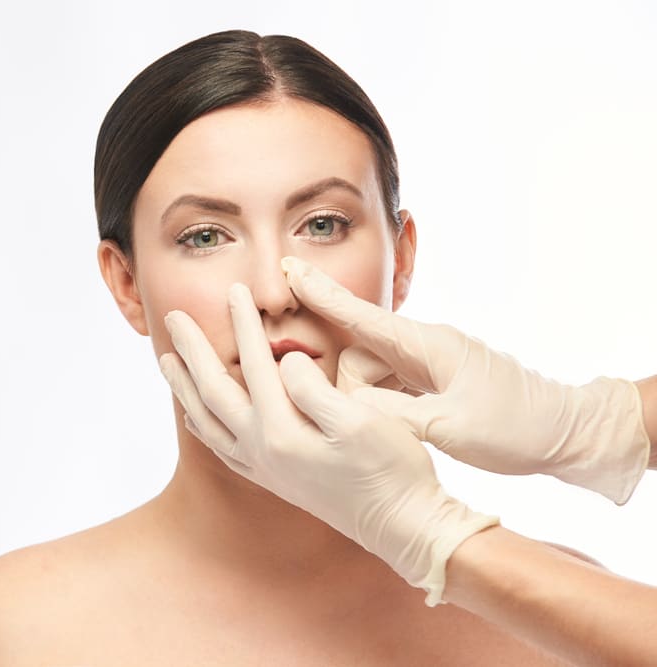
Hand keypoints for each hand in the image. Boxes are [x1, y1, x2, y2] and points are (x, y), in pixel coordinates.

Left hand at [159, 283, 497, 605]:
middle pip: (213, 390)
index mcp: (280, 431)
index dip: (243, 324)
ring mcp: (263, 468)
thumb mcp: (360, 421)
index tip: (235, 290)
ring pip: (207, 420)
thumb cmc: (391, 470)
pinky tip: (195, 417)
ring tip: (167, 361)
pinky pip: (221, 447)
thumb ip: (313, 388)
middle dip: (193, 350)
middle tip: (173, 316)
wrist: (402, 527)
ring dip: (185, 387)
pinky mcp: (273, 480)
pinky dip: (202, 426)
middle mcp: (260, 451)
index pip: (254, 364)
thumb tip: (284, 361)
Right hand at [280, 255, 650, 503]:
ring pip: (371, 377)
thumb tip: (347, 404)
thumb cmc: (518, 428)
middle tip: (382, 425)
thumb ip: (392, 414)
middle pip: (357, 358)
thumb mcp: (451, 427)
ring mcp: (428, 365)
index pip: (359, 315)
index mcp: (427, 345)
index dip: (319, 294)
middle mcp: (423, 348)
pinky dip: (384, 408)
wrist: (571, 434)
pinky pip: (390, 388)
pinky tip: (397, 431)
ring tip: (404, 434)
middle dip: (351, 390)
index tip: (288, 268)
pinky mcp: (433, 383)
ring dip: (371, 405)